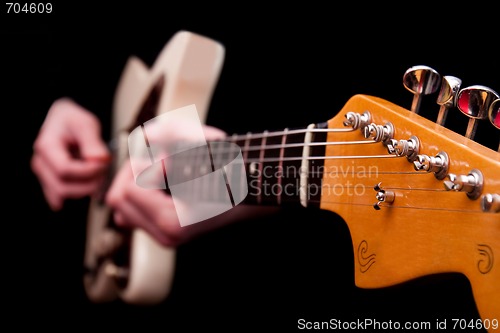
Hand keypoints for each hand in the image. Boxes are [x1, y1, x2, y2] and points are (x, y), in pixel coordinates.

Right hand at [31, 98, 109, 210]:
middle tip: (104, 171)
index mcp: (46, 146)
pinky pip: (58, 196)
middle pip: (62, 187)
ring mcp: (43, 174)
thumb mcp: (86, 124)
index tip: (104, 164)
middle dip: (88, 184)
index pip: (64, 170)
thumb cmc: (74, 120)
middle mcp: (40, 163)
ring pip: (62, 194)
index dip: (87, 171)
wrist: (64, 121)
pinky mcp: (49, 181)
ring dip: (85, 189)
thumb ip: (93, 142)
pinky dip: (76, 194)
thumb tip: (100, 160)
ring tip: (99, 174)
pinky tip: (89, 190)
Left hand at [105, 123, 277, 246]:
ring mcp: (166, 236)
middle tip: (162, 159)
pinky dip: (140, 190)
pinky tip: (163, 180)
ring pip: (122, 205)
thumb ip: (170, 135)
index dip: (146, 165)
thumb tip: (146, 138)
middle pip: (118, 199)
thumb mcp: (205, 145)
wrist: (253, 189)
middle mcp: (166, 236)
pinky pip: (133, 209)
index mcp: (172, 223)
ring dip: (137, 180)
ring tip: (164, 168)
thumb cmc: (234, 168)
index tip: (172, 158)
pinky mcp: (165, 230)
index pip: (127, 189)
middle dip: (135, 172)